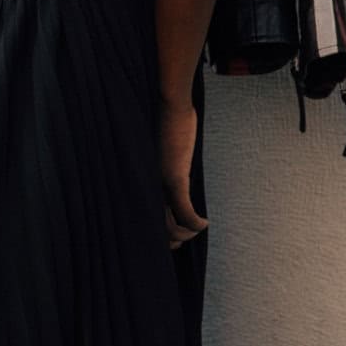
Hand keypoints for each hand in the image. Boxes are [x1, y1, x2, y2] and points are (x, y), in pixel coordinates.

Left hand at [158, 94, 206, 250]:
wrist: (168, 104)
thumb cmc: (165, 123)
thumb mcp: (162, 149)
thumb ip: (162, 164)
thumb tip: (170, 171)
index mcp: (140, 180)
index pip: (143, 216)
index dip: (156, 232)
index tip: (169, 238)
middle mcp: (145, 186)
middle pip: (155, 226)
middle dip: (170, 239)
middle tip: (182, 241)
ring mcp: (159, 184)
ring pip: (170, 225)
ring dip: (186, 234)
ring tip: (196, 230)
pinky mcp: (174, 178)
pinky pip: (185, 212)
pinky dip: (195, 223)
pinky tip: (204, 224)